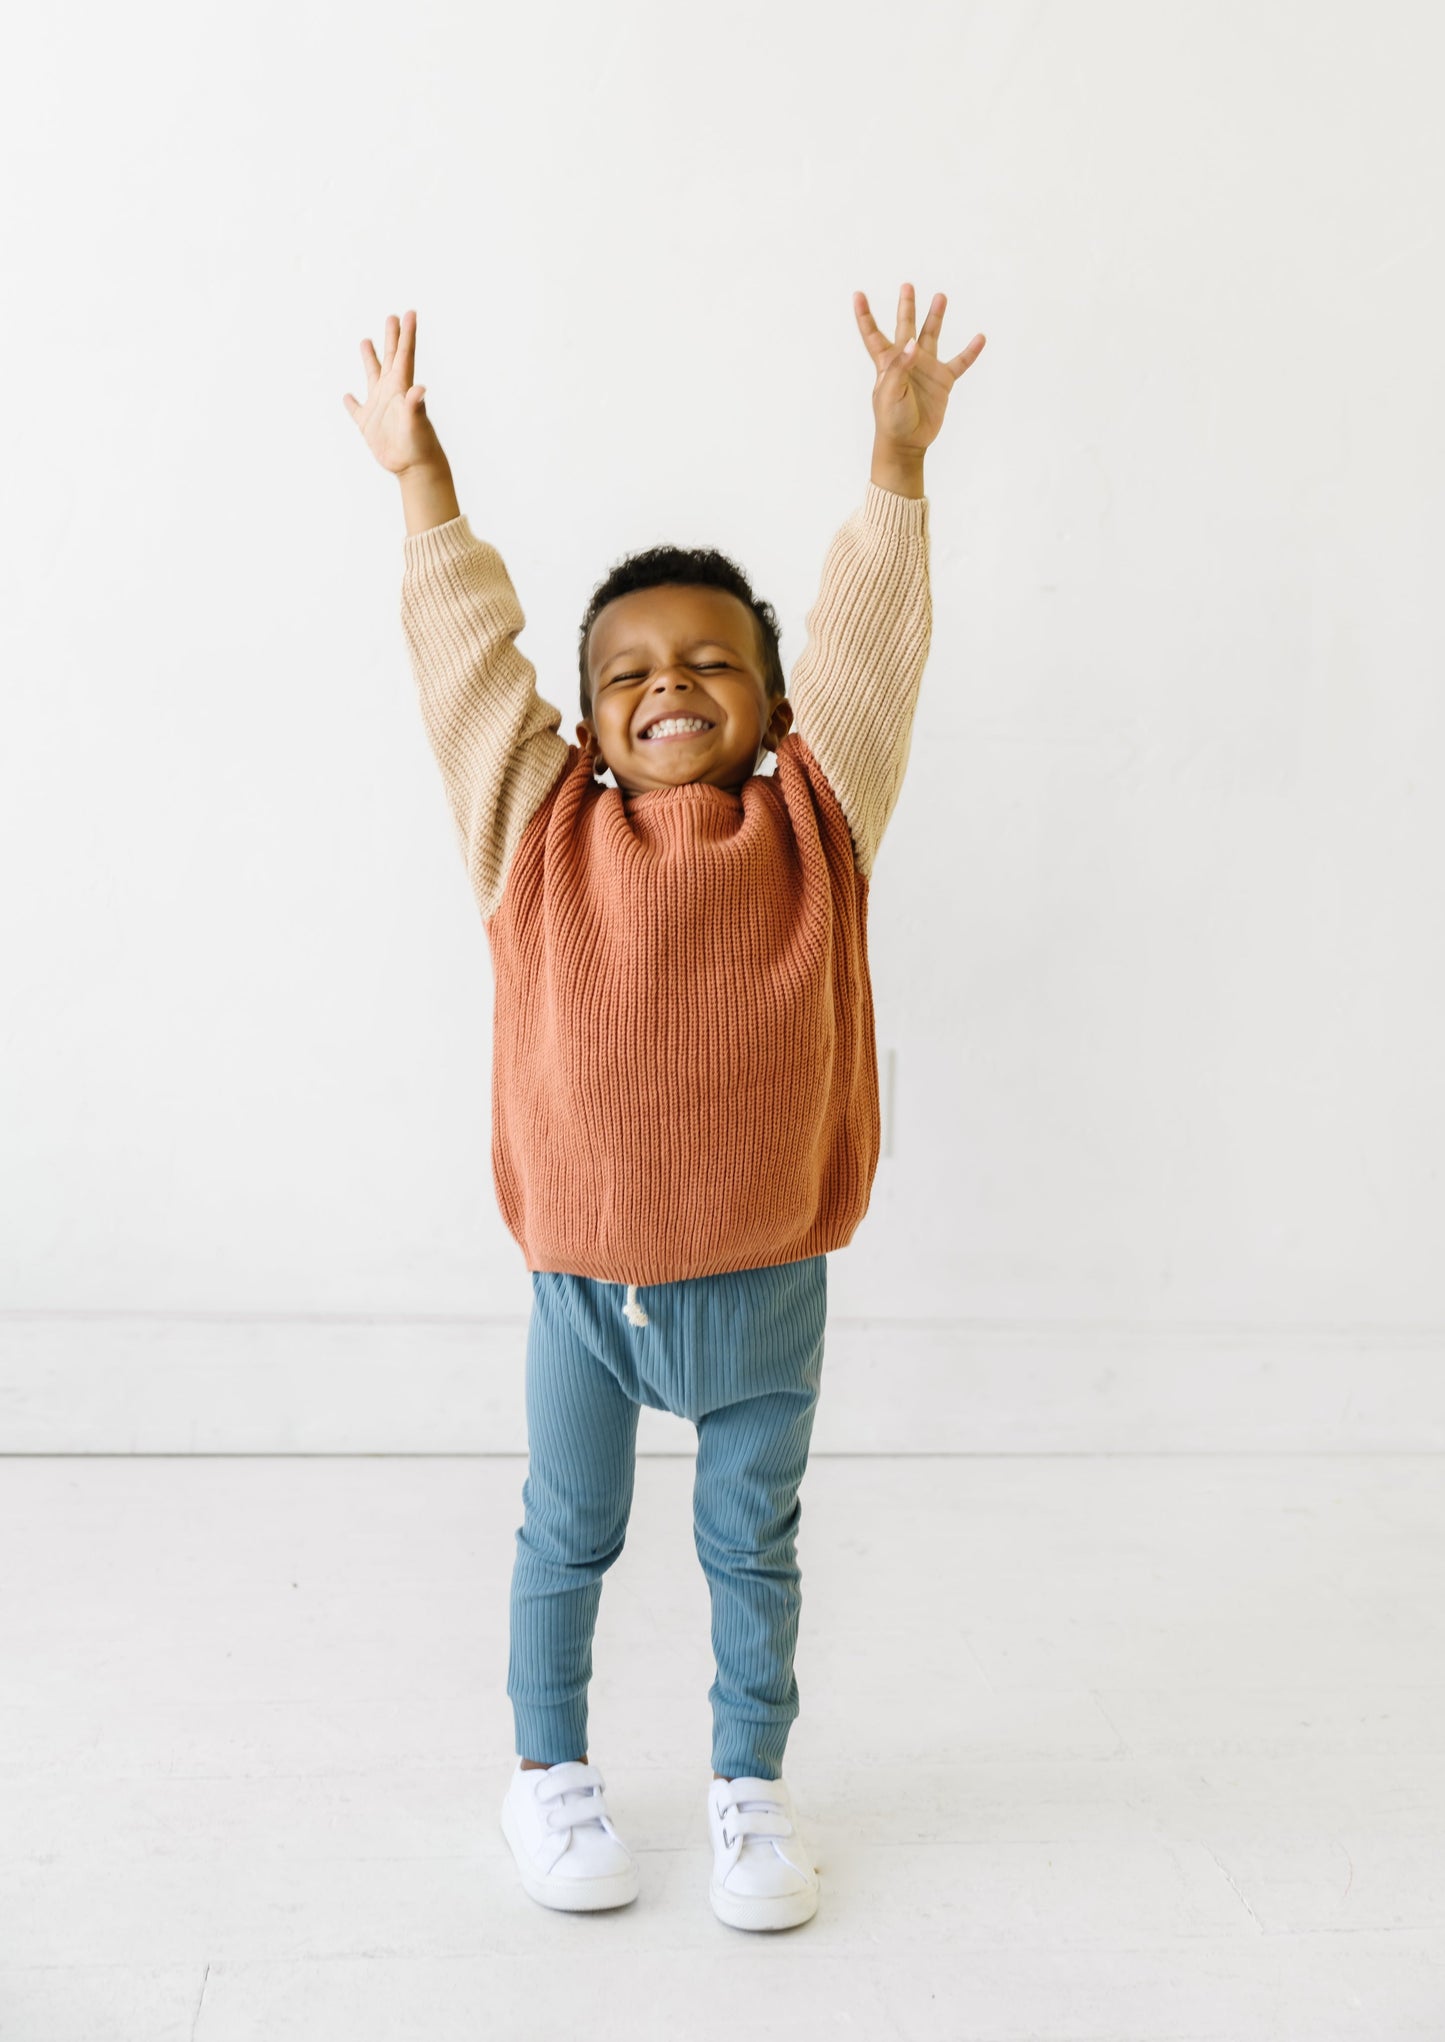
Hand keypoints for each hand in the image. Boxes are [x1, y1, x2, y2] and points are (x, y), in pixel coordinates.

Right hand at [343, 309, 446, 474]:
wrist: (415, 468)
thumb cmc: (419, 446)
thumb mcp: (416, 424)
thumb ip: (415, 406)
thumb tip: (420, 389)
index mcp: (401, 388)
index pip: (405, 355)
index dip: (407, 333)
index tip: (409, 313)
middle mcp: (390, 393)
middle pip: (390, 358)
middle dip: (391, 337)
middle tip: (392, 316)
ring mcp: (379, 407)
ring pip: (372, 376)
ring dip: (369, 359)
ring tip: (365, 341)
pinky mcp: (368, 424)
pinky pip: (356, 409)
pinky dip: (350, 402)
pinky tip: (347, 396)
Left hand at [854, 284, 984, 457]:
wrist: (907, 443)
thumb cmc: (891, 419)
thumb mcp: (889, 392)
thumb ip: (900, 366)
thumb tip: (913, 343)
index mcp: (887, 362)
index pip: (873, 334)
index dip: (865, 315)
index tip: (858, 294)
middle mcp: (907, 360)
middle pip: (905, 326)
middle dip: (906, 307)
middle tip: (907, 286)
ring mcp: (925, 369)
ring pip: (932, 336)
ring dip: (935, 317)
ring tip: (940, 296)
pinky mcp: (942, 381)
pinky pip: (960, 362)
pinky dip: (970, 351)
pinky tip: (980, 338)